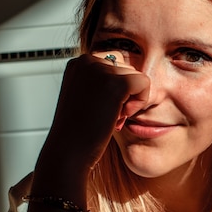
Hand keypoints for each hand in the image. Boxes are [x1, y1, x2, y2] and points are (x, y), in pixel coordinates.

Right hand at [40, 52, 149, 173]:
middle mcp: (87, 61)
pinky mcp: (116, 83)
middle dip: (124, 94)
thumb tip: (124, 73)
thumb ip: (99, 81)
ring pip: (136, 77)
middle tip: (105, 114)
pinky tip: (121, 116)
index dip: (115, 89)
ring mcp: (101, 70)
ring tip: (110, 116)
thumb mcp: (85, 97)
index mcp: (78, 63)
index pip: (114, 63)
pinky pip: (144, 83)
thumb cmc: (77, 131)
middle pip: (127, 69)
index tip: (100, 107)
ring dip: (130, 100)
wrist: (68, 151)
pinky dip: (140, 102)